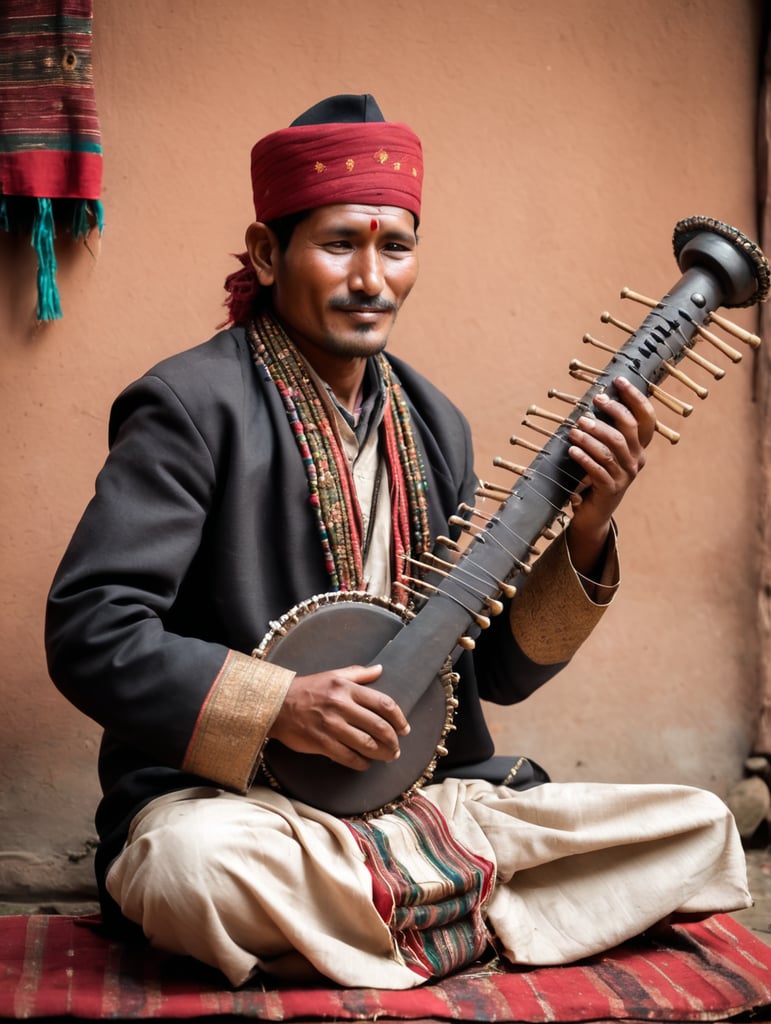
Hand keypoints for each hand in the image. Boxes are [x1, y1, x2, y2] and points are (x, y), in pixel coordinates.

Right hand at [267, 663, 409, 769]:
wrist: (276, 704)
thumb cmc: (307, 689)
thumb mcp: (333, 675)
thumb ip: (358, 673)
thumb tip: (380, 669)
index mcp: (347, 688)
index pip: (383, 704)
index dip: (399, 718)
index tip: (404, 728)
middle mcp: (341, 706)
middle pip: (379, 726)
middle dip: (393, 740)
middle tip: (397, 748)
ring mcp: (331, 725)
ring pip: (366, 744)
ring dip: (381, 754)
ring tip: (387, 757)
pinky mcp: (321, 742)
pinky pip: (348, 757)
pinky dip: (361, 763)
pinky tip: (365, 763)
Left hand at [566, 375, 656, 574]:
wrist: (594, 513)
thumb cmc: (596, 474)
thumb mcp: (605, 451)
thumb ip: (605, 429)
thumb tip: (596, 397)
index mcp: (639, 447)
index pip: (645, 418)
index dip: (634, 397)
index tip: (618, 380)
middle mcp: (636, 460)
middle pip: (627, 430)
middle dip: (610, 413)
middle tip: (592, 403)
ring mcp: (625, 476)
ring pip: (610, 449)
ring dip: (591, 436)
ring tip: (574, 428)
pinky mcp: (610, 489)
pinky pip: (598, 470)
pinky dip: (584, 458)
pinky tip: (572, 450)